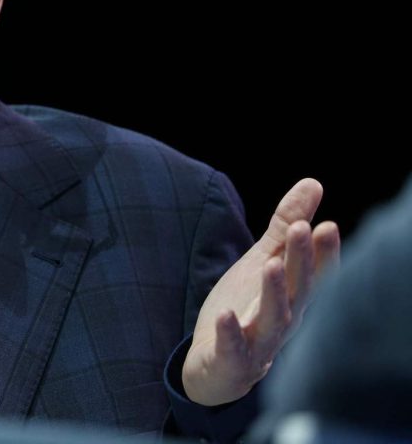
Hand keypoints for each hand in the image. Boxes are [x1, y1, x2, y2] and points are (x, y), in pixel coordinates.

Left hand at [182, 177, 340, 405]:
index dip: (324, 253)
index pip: (315, 274)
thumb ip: (285, 227)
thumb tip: (314, 182)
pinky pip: (233, 349)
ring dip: (274, 294)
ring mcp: (259, 343)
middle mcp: (285, 320)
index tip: (328, 224)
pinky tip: (226, 315)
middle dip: (303, 261)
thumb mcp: (263, 261)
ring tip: (270, 265)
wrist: (217, 363)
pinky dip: (231, 334)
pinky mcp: (231, 360)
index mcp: (295, 297)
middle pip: (298, 291)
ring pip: (273, 320)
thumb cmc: (248, 307)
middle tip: (304, 229)